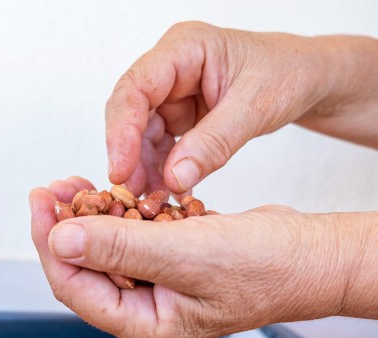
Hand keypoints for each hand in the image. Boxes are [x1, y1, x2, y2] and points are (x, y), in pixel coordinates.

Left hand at [29, 178, 375, 337]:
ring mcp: (155, 284)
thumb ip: (121, 248)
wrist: (309, 255)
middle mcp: (144, 309)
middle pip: (84, 265)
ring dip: (89, 215)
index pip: (75, 285)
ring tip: (75, 183)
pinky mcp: (167, 260)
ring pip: (104, 248)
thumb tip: (60, 239)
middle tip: (52, 187)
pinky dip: (119, 213)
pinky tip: (112, 190)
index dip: (49, 242)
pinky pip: (130, 236)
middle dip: (64, 225)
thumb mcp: (186, 254)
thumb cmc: (263, 266)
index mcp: (143, 324)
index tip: (39, 201)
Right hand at [106, 22, 377, 195]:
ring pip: (140, 133)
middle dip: (129, 154)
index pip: (136, 88)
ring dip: (144, 167)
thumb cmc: (288, 74)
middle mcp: (170, 68)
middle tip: (132, 193)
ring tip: (152, 199)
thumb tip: (173, 179)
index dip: (121, 131)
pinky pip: (159, 145)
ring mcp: (172, 92)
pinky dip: (162, 169)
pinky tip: (169, 190)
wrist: (307, 77)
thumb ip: (214, 143)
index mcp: (185, 47)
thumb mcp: (256, 107)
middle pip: (130, 112)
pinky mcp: (178, 115)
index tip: (121, 170)